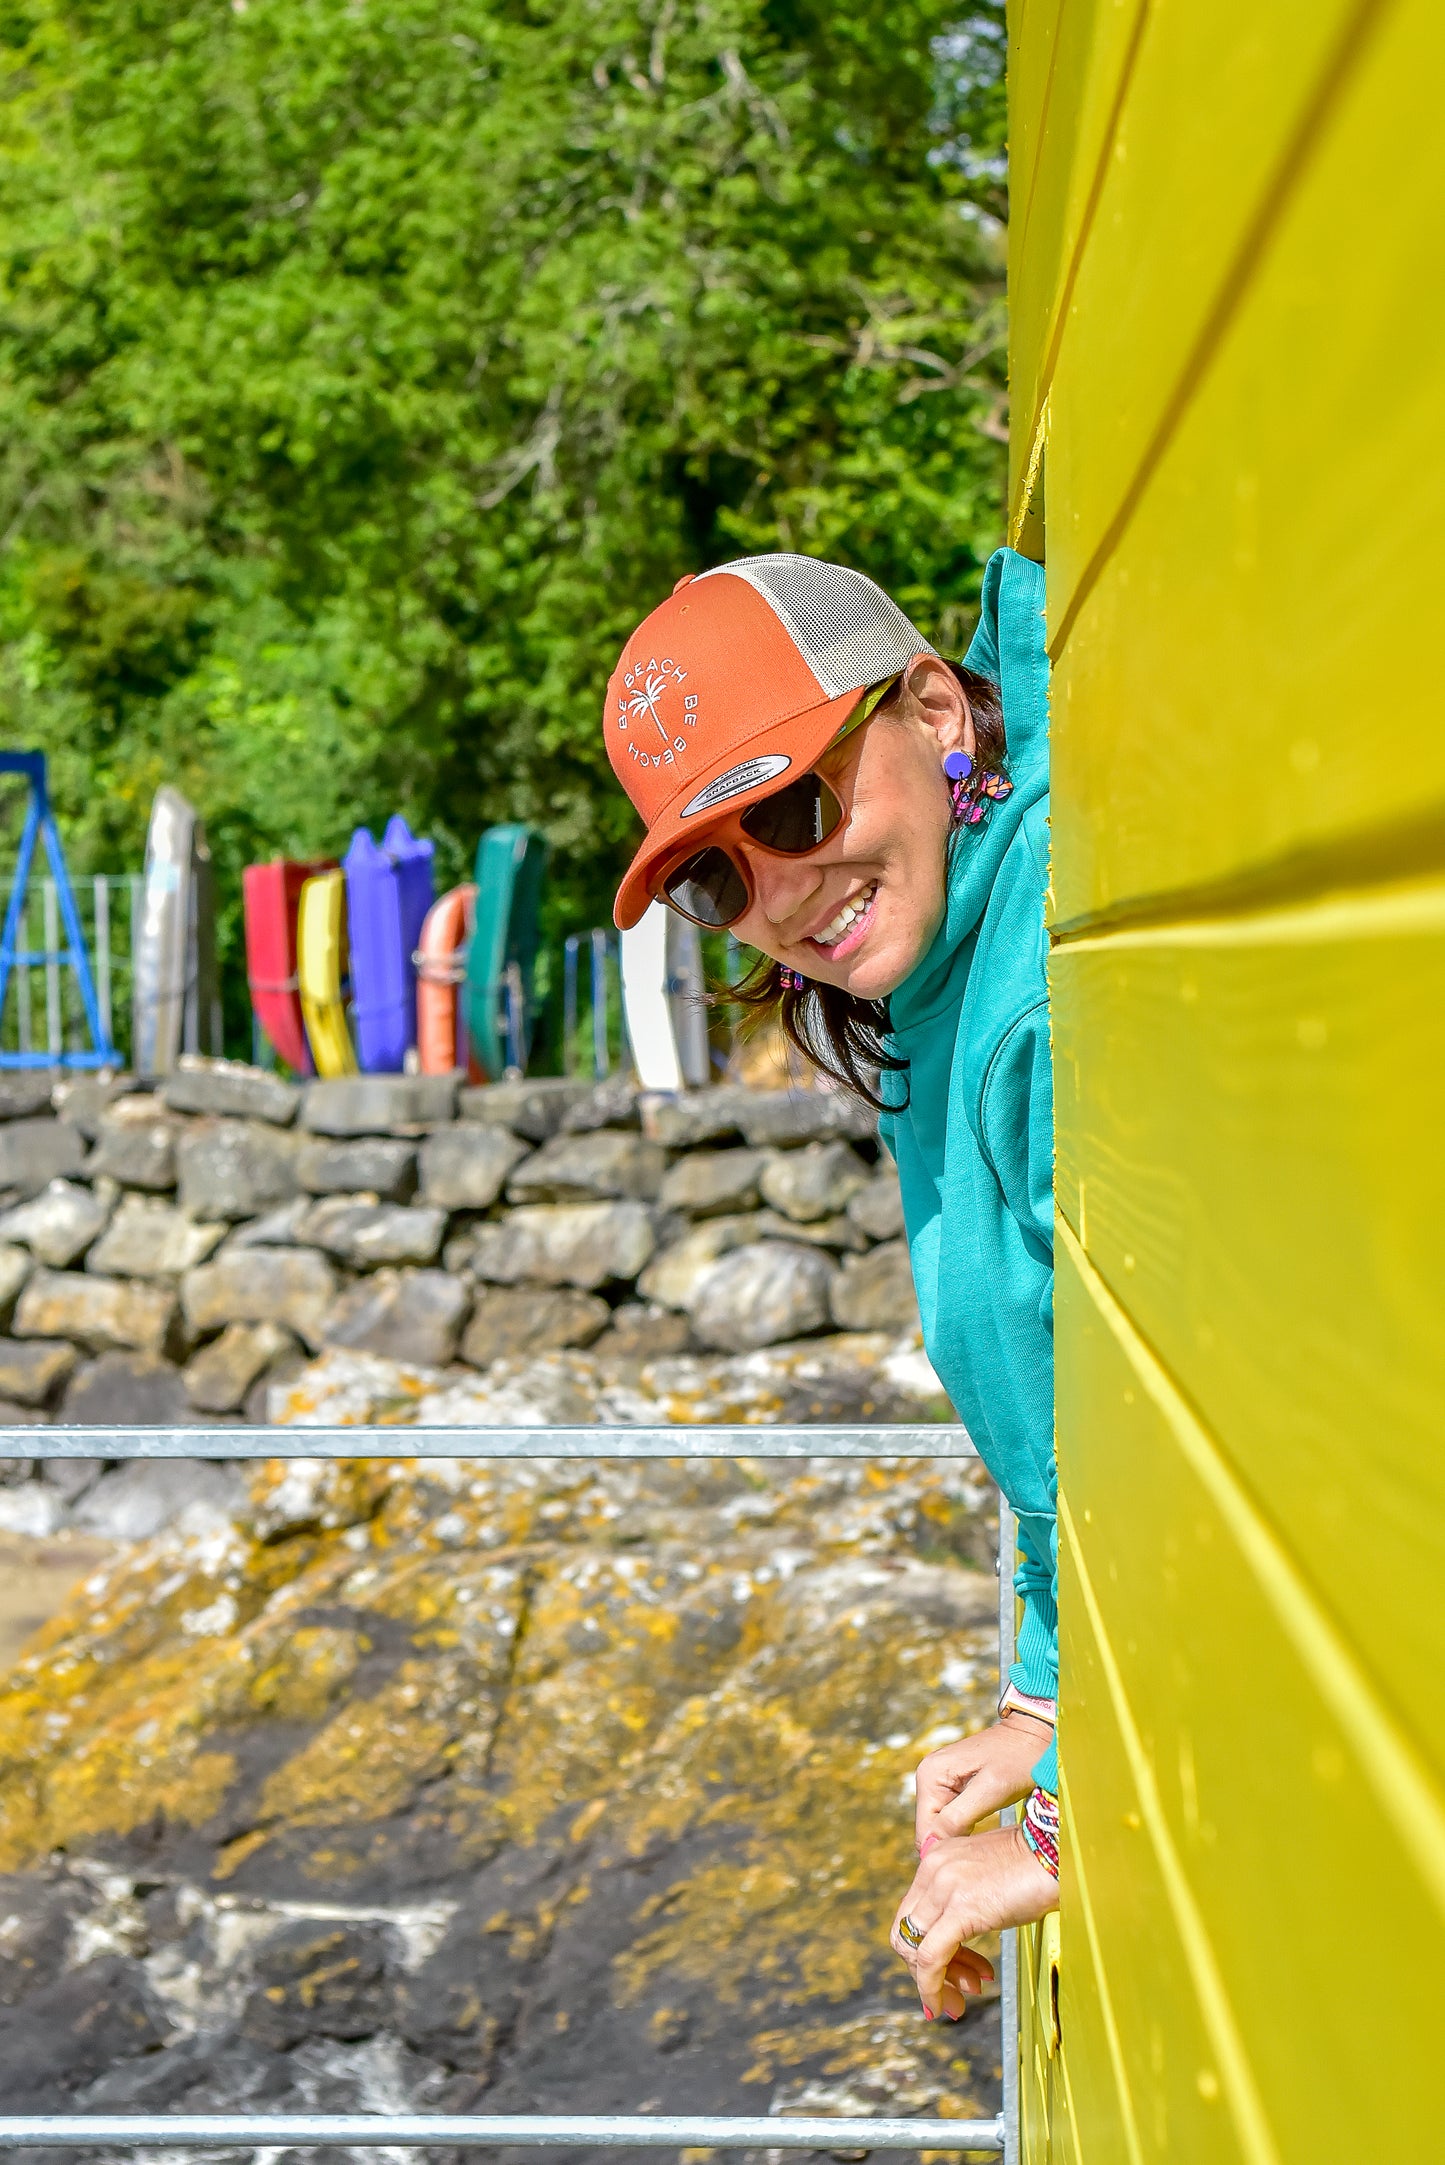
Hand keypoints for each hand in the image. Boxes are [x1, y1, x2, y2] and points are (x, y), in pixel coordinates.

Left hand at [890, 1823, 1058, 2019]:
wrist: (1059, 1853)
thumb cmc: (1035, 1866)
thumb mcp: (986, 1875)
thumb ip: (963, 1893)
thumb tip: (957, 1930)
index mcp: (936, 1857)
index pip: (912, 1913)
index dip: (924, 1949)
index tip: (952, 1971)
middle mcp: (932, 1868)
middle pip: (907, 1932)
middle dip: (924, 1970)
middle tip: (952, 1995)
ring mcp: (943, 1886)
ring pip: (914, 1948)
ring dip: (932, 1984)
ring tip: (958, 2003)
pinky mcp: (960, 1908)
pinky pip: (931, 1958)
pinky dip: (931, 1988)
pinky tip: (944, 2006)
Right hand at [914, 1715, 1052, 1847]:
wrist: (1036, 1734)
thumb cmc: (1019, 1758)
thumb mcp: (991, 1790)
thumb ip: (958, 1816)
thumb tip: (931, 1846)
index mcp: (931, 1775)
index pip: (925, 1831)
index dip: (945, 1851)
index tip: (974, 1858)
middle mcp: (929, 1776)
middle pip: (931, 1829)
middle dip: (954, 1843)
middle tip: (985, 1849)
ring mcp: (940, 1780)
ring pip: (942, 1826)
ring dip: (961, 1837)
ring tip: (988, 1840)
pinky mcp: (953, 1786)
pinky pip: (951, 1817)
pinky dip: (966, 1828)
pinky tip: (986, 1829)